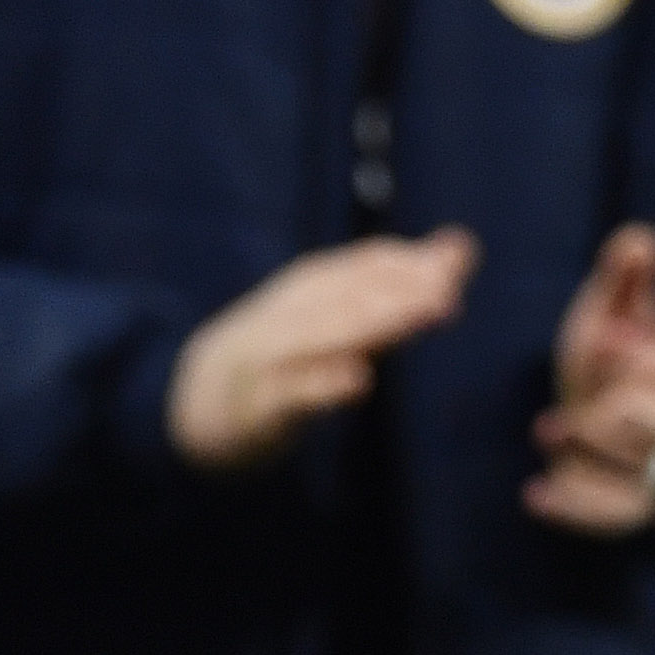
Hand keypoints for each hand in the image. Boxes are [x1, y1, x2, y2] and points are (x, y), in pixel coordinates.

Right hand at [168, 233, 477, 469]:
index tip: (457, 258)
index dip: (407, 263)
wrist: (192, 405)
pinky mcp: (258, 409)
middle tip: (448, 290)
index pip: (360, 266)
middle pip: (347, 298)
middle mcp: (289, 316)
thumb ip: (401, 285)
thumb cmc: (286, 354)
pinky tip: (358, 382)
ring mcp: (269, 360)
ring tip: (423, 315)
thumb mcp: (340, 315)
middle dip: (398, 291)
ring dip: (372, 325)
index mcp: (308, 291)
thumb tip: (462, 244)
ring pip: (321, 338)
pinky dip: (321, 387)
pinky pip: (290, 396)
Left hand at [528, 223, 654, 535]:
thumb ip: (630, 280)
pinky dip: (574, 506)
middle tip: (583, 395)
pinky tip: (534, 491)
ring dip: (586, 448)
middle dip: (615, 408)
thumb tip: (638, 237)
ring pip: (639, 471)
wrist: (617, 423)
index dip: (647, 357)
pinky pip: (617, 518)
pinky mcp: (637, 508)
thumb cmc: (620, 359)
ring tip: (547, 429)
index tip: (604, 339)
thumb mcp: (623, 315)